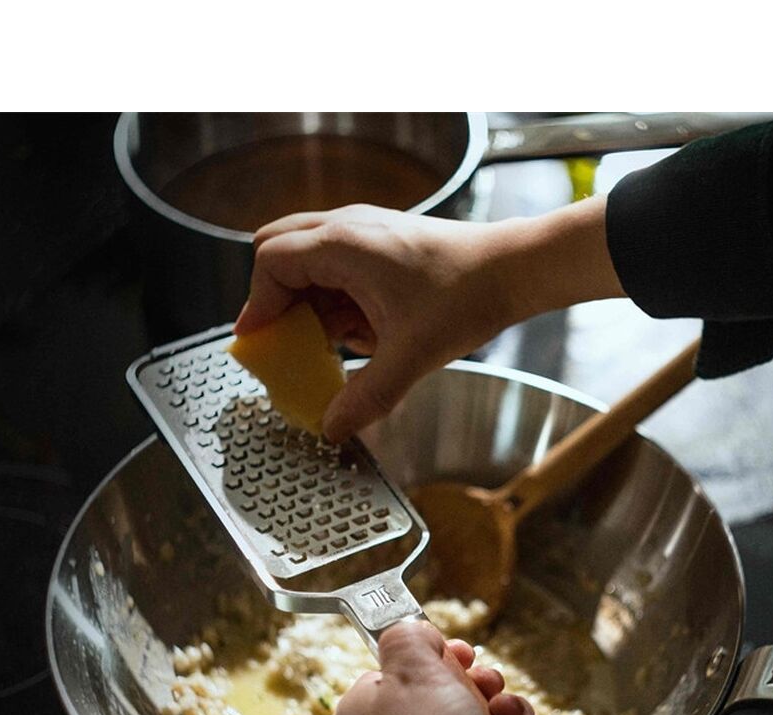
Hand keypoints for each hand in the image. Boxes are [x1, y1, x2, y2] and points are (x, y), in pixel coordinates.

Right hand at [233, 201, 623, 442]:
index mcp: (342, 244)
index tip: (258, 342)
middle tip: (283, 340)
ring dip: (307, 300)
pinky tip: (360, 331)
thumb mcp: (411, 356)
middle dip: (275, 297)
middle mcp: (347, 227)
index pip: (270, 263)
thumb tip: (332, 428)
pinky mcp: (381, 242)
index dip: (258, 304)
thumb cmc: (466, 296)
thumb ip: (366, 396)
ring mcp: (365, 231)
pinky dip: (335, 297)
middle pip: (278, 249)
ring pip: (307, 258)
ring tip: (330, 342)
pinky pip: (337, 266)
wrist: (513, 269)